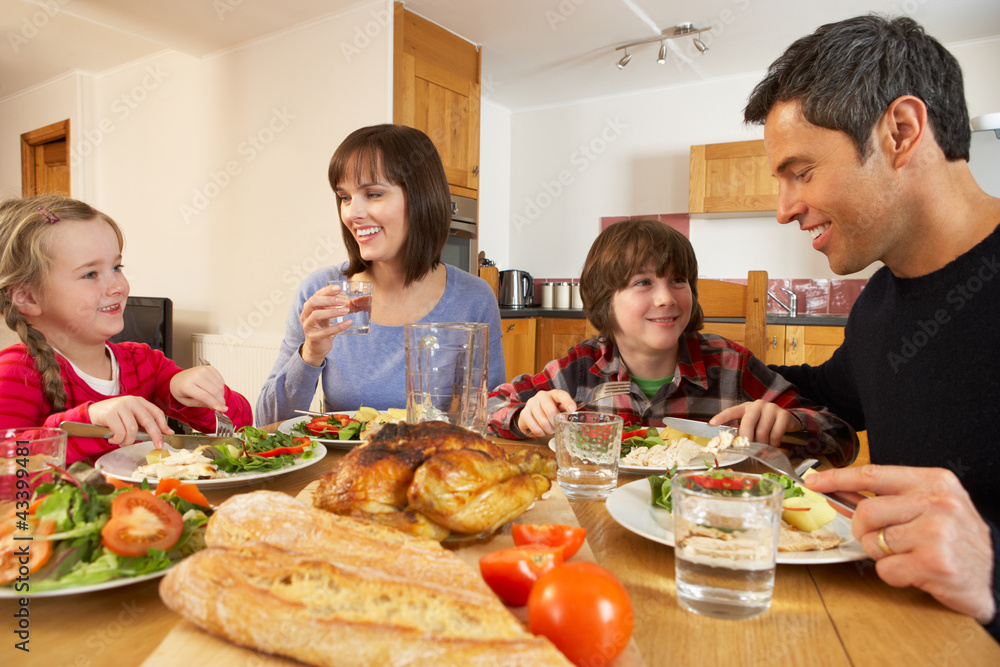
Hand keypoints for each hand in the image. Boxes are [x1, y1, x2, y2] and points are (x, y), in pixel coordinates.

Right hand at [87, 396, 173, 446]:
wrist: (90, 415)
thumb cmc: (113, 417)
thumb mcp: (130, 416)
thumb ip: (144, 422)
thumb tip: (164, 433)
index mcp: (138, 401)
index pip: (155, 412)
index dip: (163, 424)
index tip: (168, 434)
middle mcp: (131, 402)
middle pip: (148, 421)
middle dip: (155, 435)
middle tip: (157, 446)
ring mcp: (120, 406)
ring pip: (132, 430)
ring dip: (128, 441)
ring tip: (122, 442)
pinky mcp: (109, 414)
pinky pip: (120, 433)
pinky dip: (118, 440)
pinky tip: (113, 439)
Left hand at [170, 365, 226, 411]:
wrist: (178, 378)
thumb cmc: (181, 390)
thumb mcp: (187, 402)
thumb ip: (201, 404)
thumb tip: (216, 406)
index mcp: (187, 386)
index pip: (205, 396)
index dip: (216, 404)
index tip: (223, 410)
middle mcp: (195, 376)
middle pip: (214, 391)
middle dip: (221, 401)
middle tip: (222, 406)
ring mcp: (203, 370)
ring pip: (219, 386)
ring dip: (221, 394)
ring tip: (216, 398)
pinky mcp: (209, 368)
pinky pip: (221, 379)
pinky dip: (221, 387)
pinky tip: (216, 390)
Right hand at [300, 283, 353, 365]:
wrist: (316, 347)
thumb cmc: (321, 328)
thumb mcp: (324, 314)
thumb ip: (330, 305)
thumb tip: (343, 295)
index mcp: (308, 308)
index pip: (316, 295)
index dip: (327, 291)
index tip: (339, 288)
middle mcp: (305, 316)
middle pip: (312, 302)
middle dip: (328, 299)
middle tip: (342, 300)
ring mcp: (308, 327)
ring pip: (316, 315)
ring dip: (332, 311)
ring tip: (346, 310)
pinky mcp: (314, 337)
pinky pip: (326, 331)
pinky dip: (339, 326)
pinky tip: (349, 322)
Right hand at [516, 390, 575, 436]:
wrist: (532, 414)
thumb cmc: (549, 411)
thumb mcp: (558, 409)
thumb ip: (564, 411)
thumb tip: (570, 417)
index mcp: (553, 394)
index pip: (561, 395)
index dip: (567, 402)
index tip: (573, 409)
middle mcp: (541, 396)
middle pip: (551, 411)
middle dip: (555, 423)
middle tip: (556, 428)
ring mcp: (531, 403)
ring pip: (543, 422)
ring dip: (548, 430)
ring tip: (549, 430)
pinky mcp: (524, 413)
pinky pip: (535, 428)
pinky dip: (540, 433)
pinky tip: (541, 431)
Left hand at [709, 400, 801, 446]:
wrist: (786, 419)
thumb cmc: (764, 423)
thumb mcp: (752, 425)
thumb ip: (743, 431)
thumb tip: (735, 446)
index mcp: (746, 407)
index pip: (732, 411)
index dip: (722, 417)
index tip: (712, 423)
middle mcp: (757, 405)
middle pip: (747, 422)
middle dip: (746, 438)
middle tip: (747, 448)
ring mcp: (771, 408)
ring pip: (762, 431)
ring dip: (762, 443)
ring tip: (764, 446)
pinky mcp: (783, 415)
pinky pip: (775, 433)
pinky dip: (774, 443)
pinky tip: (774, 444)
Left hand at [806, 464, 995, 623]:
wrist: (999, 575)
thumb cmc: (959, 541)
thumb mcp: (933, 506)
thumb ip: (892, 497)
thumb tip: (841, 490)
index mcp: (933, 482)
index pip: (873, 474)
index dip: (838, 478)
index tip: (814, 481)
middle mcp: (936, 502)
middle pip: (866, 512)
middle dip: (864, 532)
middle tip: (881, 541)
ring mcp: (936, 532)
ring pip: (873, 542)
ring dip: (883, 555)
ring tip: (910, 555)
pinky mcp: (934, 563)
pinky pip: (886, 569)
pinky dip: (895, 575)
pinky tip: (918, 572)